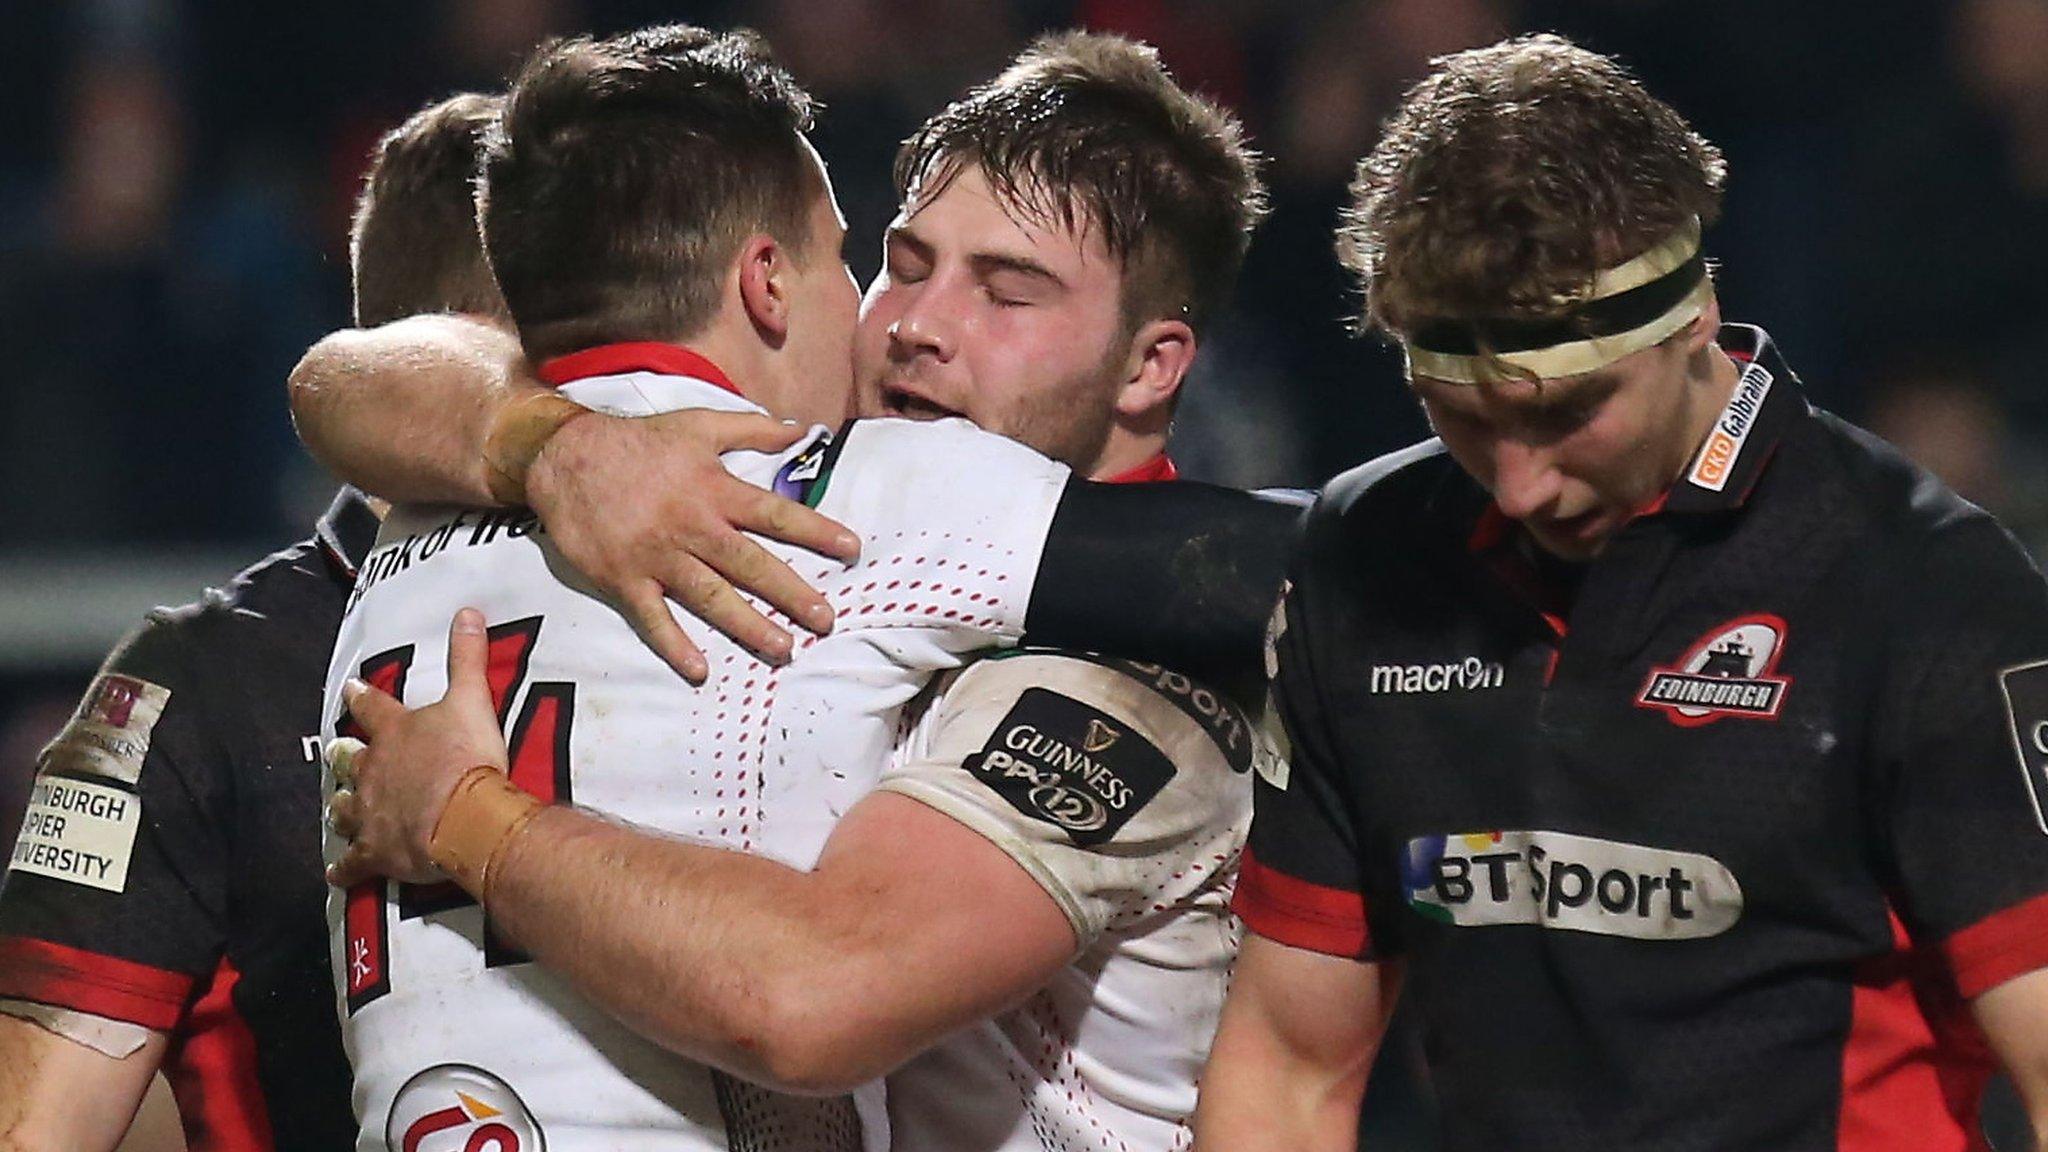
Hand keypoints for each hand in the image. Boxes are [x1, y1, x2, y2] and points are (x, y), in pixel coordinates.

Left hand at [327, 608, 509, 887]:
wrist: (464, 815)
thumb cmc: (468, 757)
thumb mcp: (472, 699)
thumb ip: (467, 657)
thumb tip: (466, 610)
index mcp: (395, 733)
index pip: (372, 707)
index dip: (361, 698)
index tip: (350, 689)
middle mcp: (372, 771)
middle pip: (348, 760)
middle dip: (342, 755)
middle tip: (336, 752)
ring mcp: (369, 813)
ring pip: (344, 809)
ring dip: (341, 808)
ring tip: (336, 808)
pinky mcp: (375, 852)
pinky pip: (353, 864)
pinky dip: (344, 869)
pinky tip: (335, 874)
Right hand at [526, 409, 862, 683]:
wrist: (564, 456)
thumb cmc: (636, 441)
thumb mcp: (697, 425)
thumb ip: (752, 430)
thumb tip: (801, 430)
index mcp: (714, 490)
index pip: (775, 514)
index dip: (815, 530)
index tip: (852, 549)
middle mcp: (691, 526)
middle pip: (751, 564)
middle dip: (791, 593)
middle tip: (826, 620)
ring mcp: (657, 556)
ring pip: (710, 596)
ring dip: (747, 625)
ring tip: (783, 649)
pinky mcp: (624, 579)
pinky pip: (653, 618)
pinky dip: (674, 644)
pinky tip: (699, 669)